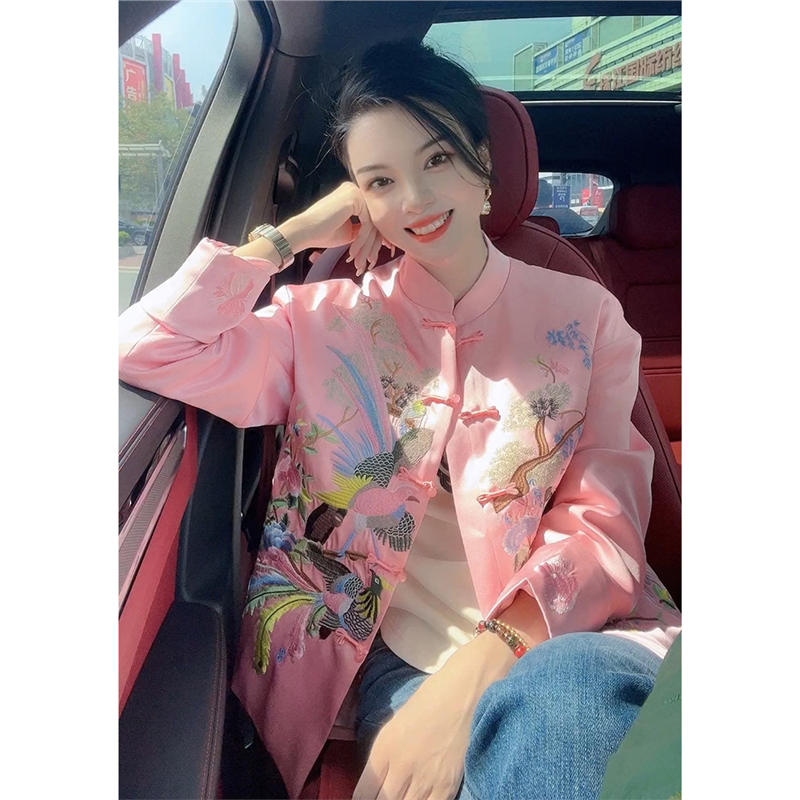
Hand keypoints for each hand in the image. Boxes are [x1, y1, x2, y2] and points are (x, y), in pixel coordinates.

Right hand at [285, 181, 394, 275]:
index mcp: (355, 196)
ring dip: (367, 246)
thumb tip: (383, 237)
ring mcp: (356, 192)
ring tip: (359, 261)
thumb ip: (365, 230)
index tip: (375, 255)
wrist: (305, 231)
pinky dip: (362, 240)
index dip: (376, 239)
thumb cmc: (324, 233)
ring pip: (373, 223)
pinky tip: (353, 252)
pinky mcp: (354, 198)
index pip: (372, 218)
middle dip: (373, 245)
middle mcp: (357, 190)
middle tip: (370, 262)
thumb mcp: (351, 232)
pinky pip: (367, 223)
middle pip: (375, 220)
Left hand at [352, 664, 475, 799]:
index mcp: (383, 749)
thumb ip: (381, 760)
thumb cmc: (424, 705)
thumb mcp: (392, 729)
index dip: (364, 799)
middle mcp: (401, 766)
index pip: (363, 793)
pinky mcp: (447, 784)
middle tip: (388, 793)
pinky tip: (422, 796)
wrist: (457, 695)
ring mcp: (425, 777)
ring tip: (406, 794)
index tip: (371, 796)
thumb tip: (374, 787)